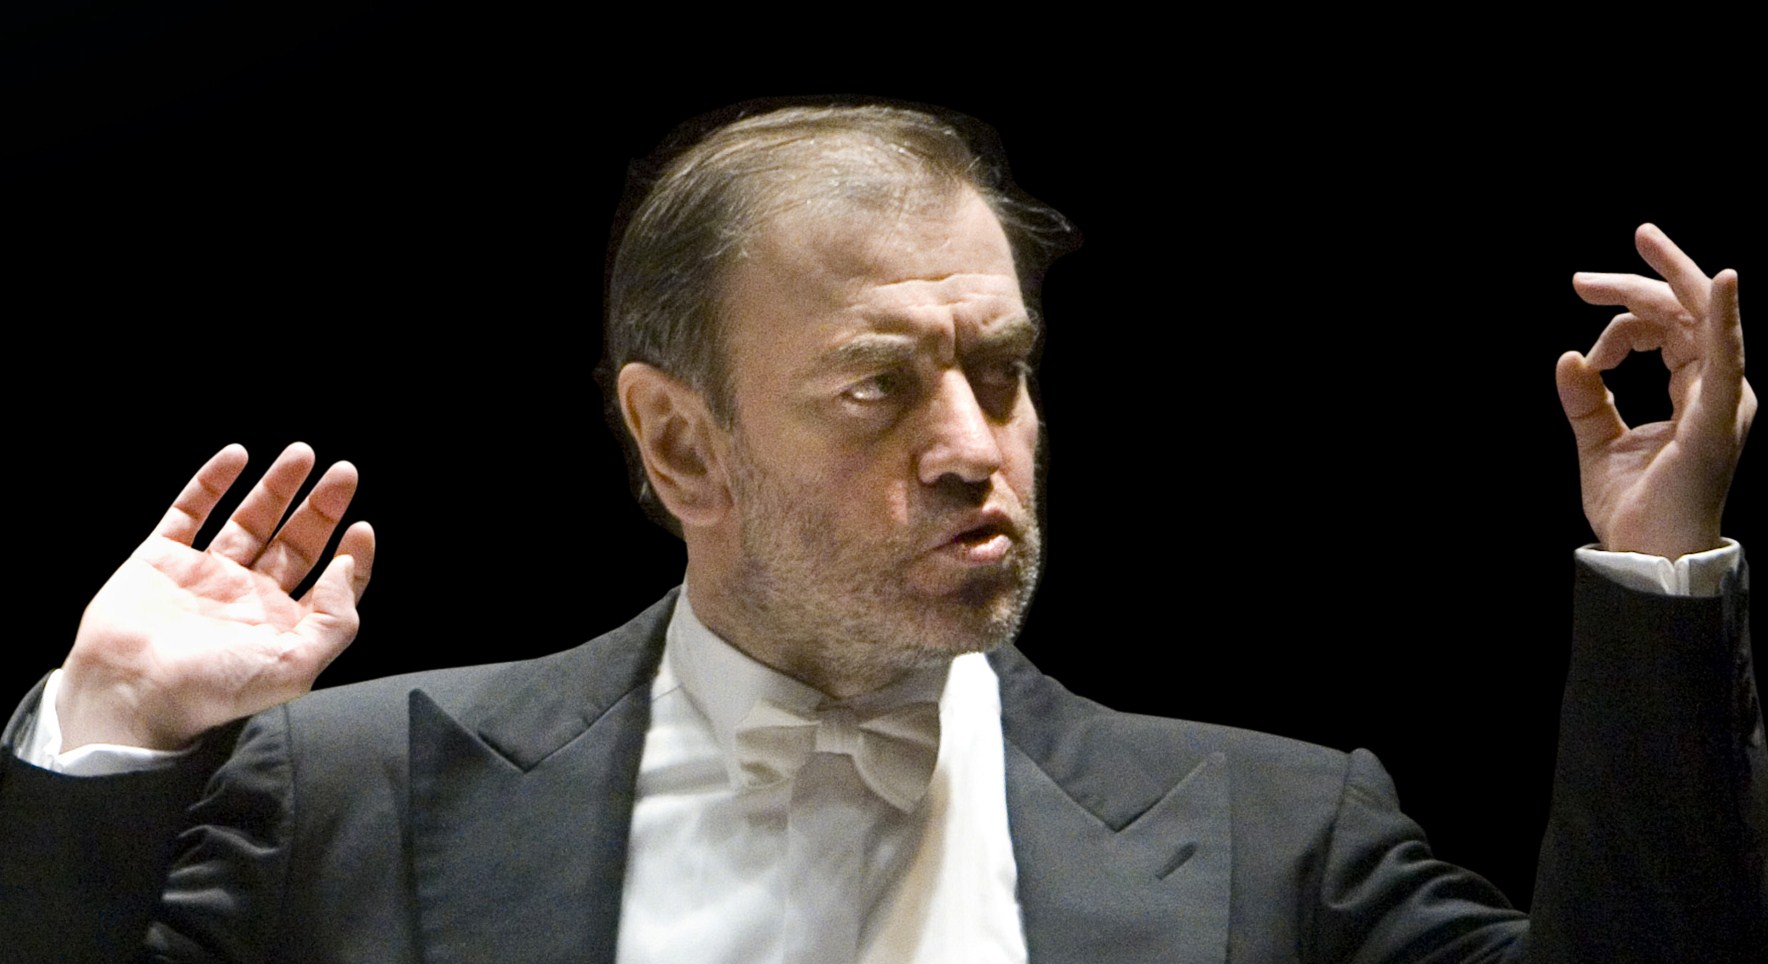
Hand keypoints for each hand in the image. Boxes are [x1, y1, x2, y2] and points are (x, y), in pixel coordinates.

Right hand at [55, 444, 374, 751]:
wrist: (132, 691)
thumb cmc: (215, 688)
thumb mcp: (296, 666)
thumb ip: (334, 619)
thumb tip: (345, 565)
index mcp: (281, 622)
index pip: (327, 581)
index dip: (350, 555)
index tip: (361, 527)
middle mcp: (247, 594)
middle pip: (294, 541)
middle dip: (320, 506)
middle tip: (344, 472)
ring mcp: (204, 573)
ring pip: (248, 519)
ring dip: (276, 486)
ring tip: (303, 453)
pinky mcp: (161, 558)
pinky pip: (189, 511)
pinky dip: (211, 482)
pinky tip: (237, 455)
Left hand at [1557, 224, 1753, 557]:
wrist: (1646, 555)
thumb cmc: (1633, 506)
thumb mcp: (1598, 441)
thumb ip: (1586, 399)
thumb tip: (1569, 357)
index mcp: (1695, 392)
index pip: (1666, 331)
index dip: (1621, 325)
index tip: (1588, 358)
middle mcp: (1717, 389)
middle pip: (1684, 314)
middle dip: (1640, 282)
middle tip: (1584, 277)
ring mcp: (1723, 401)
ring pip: (1702, 318)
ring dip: (1669, 278)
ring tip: (1641, 240)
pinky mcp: (1717, 417)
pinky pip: (1726, 357)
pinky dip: (1723, 316)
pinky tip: (1719, 280)